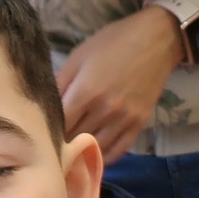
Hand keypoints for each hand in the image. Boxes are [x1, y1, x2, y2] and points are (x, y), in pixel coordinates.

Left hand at [55, 8, 186, 158]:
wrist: (156, 41)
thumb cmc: (113, 42)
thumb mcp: (79, 55)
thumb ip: (61, 82)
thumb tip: (46, 104)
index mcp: (85, 92)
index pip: (60, 125)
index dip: (49, 130)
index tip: (42, 132)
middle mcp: (105, 111)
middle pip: (76, 138)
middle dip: (64, 142)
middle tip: (53, 144)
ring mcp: (124, 120)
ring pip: (97, 148)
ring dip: (83, 152)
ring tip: (72, 153)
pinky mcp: (139, 124)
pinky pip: (120, 150)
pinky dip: (105, 156)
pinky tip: (95, 155)